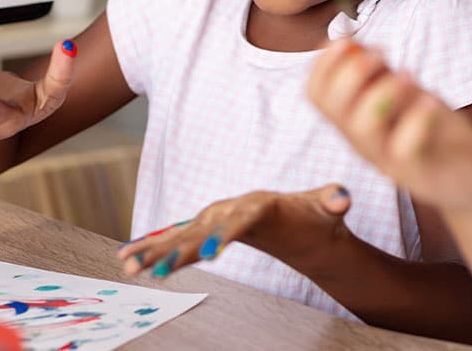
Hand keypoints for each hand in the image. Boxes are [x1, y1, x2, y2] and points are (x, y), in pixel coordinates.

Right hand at [115, 184, 352, 278]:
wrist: (300, 216)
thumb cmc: (315, 214)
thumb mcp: (328, 208)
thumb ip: (333, 200)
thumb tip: (343, 198)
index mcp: (259, 205)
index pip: (241, 220)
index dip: (225, 235)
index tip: (210, 254)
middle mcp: (231, 209)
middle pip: (202, 230)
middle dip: (178, 251)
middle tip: (156, 272)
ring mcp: (215, 218)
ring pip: (181, 236)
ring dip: (154, 252)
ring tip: (128, 267)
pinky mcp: (206, 228)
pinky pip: (177, 239)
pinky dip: (153, 248)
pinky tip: (129, 259)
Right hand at [308, 40, 471, 210]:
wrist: (469, 178)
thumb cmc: (434, 132)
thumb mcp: (406, 95)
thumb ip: (380, 74)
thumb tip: (353, 42)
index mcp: (352, 121)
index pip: (316, 93)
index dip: (324, 61)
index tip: (348, 41)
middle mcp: (361, 141)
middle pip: (332, 106)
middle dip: (352, 69)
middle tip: (383, 54)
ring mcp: (385, 159)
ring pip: (362, 125)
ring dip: (384, 90)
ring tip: (410, 76)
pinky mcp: (414, 172)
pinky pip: (404, 146)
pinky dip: (417, 117)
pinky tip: (432, 103)